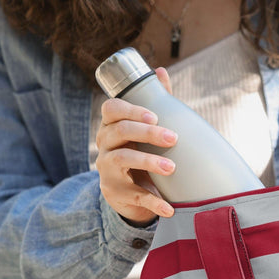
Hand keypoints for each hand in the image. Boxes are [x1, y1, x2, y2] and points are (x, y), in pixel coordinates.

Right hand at [96, 67, 176, 225]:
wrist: (128, 194)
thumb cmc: (139, 153)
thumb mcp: (144, 130)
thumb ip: (153, 101)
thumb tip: (160, 71)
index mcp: (112, 127)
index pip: (111, 110)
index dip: (131, 110)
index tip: (154, 115)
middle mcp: (105, 146)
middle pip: (119, 132)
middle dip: (147, 133)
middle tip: (173, 138)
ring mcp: (108, 171)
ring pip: (123, 160)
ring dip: (149, 162)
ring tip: (172, 167)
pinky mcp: (117, 194)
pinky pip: (135, 197)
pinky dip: (154, 202)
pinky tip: (169, 208)